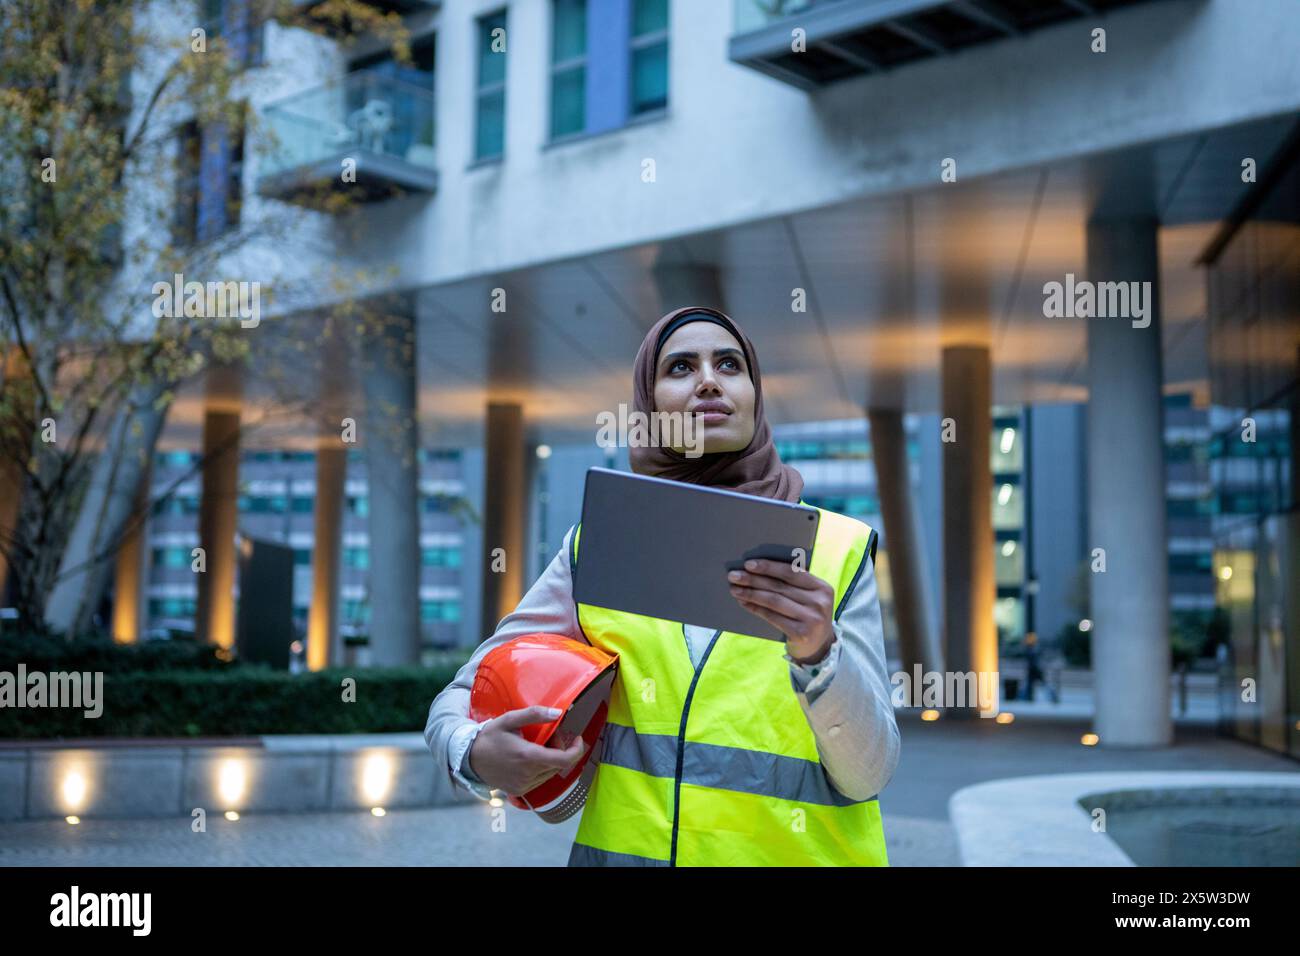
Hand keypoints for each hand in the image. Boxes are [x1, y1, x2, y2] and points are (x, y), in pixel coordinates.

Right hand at [467, 705, 586, 795]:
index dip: (576, 750)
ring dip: (551, 760)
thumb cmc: (490, 736)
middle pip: (559, 765)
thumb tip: (558, 713)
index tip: (577, 739)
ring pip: (550, 773)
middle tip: (551, 737)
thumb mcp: (510, 719)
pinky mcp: (519, 791)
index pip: (564, 760)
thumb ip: (535, 714)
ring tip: (539, 746)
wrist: (469, 758)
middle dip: (561, 750)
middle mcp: (528, 774)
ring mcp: (524, 785)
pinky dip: (542, 769)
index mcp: (528, 756)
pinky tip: (531, 758)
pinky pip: (540, 780)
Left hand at [727, 558, 834, 663]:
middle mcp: (819, 602)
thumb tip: (756, 570)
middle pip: (779, 586)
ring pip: (773, 600)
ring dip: (751, 594)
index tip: (748, 564)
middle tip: (734, 576)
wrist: (819, 648)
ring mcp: (812, 619)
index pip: (791, 572)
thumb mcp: (808, 598)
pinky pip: (772, 617)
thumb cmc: (807, 616)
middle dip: (754, 579)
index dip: (769, 566)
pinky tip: (744, 603)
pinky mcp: (801, 633)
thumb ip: (793, 585)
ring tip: (735, 589)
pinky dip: (755, 608)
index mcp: (822, 587)